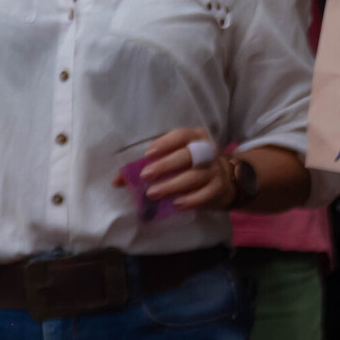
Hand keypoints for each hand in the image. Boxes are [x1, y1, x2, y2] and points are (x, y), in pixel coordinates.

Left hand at [116, 128, 236, 211]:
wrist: (222, 180)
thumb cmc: (189, 167)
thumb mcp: (172, 160)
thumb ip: (147, 166)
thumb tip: (117, 180)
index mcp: (196, 138)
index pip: (182, 135)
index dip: (166, 143)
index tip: (148, 153)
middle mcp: (208, 151)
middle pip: (189, 155)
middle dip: (166, 165)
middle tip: (146, 175)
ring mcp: (215, 170)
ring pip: (196, 176)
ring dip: (173, 184)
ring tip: (153, 193)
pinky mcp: (218, 188)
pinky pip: (205, 194)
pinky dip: (191, 199)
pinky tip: (176, 204)